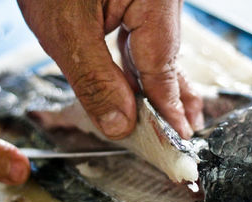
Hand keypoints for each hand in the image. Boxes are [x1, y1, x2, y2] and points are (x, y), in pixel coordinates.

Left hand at [17, 0, 203, 139]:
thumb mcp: (67, 30)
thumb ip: (96, 80)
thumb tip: (119, 124)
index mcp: (155, 1)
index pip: (163, 68)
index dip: (167, 108)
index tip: (177, 137)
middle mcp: (158, 0)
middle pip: (166, 60)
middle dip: (171, 99)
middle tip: (184, 131)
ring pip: (154, 52)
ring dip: (157, 85)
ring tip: (170, 113)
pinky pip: (138, 40)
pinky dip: (137, 67)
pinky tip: (139, 83)